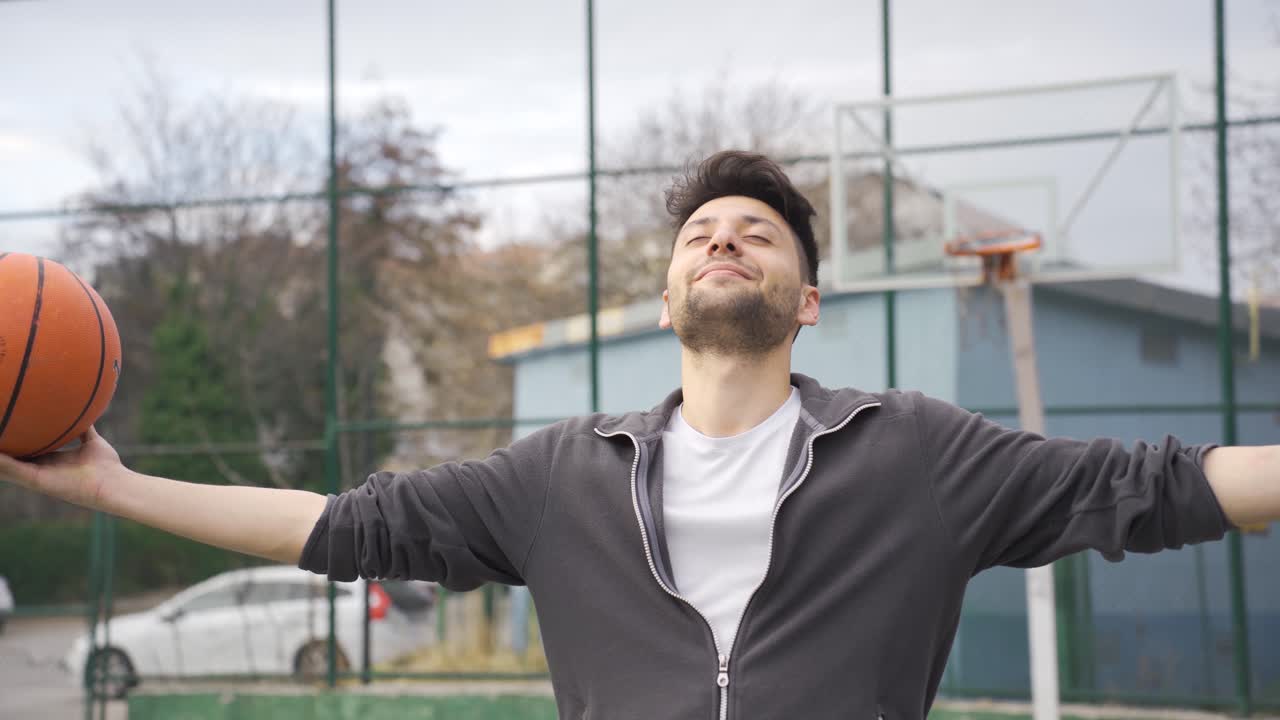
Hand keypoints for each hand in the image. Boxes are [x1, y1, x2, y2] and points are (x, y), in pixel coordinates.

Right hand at [0, 427, 124, 509]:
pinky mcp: (37, 481)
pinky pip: (14, 470)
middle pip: (8, 457)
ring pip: (5, 465)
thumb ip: (84, 428)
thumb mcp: (92, 441)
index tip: (2, 428)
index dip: (11, 440)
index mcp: (48, 460)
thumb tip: (84, 409)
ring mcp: (35, 476)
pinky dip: (1, 461)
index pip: (24, 449)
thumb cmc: (106, 466)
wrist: (114, 484)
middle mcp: (38, 468)